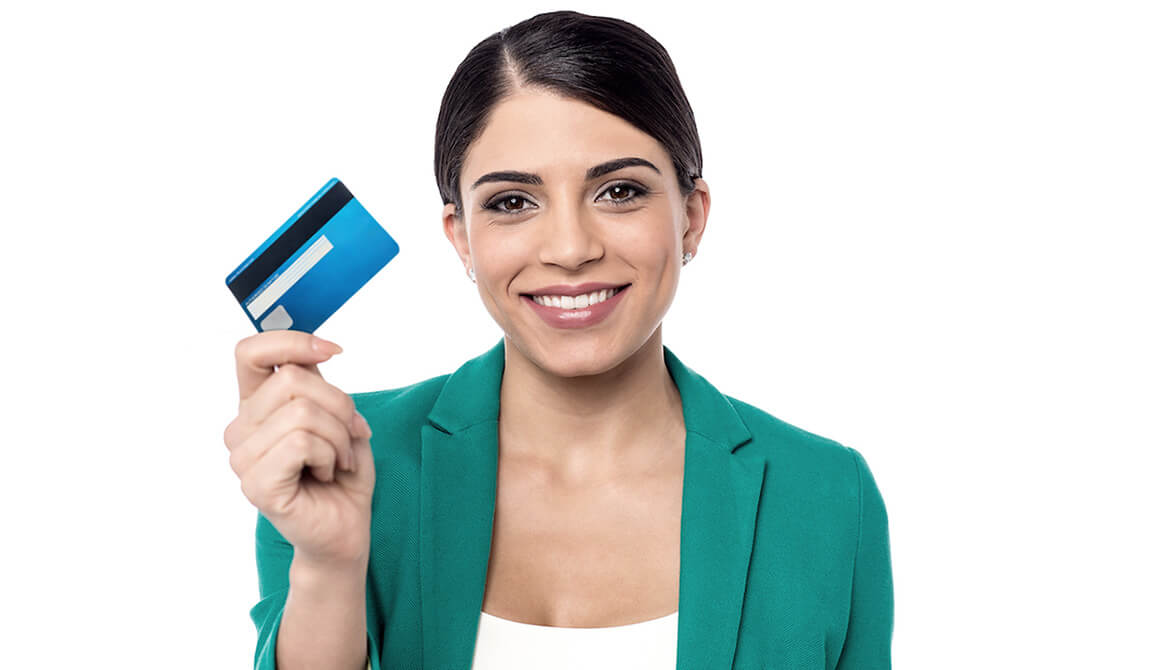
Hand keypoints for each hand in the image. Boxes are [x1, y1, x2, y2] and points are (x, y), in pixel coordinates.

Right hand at [224, 331, 375, 566]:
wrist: (344, 529)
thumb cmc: (341, 473)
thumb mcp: (337, 417)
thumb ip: (317, 384)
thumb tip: (315, 353)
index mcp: (256, 406)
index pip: (250, 352)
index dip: (292, 341)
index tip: (333, 351)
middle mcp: (241, 429)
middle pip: (292, 378)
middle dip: (339, 404)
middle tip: (349, 435)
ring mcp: (243, 458)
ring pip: (302, 411)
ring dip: (338, 436)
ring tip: (338, 460)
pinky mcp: (256, 484)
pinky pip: (302, 443)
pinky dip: (330, 455)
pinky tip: (326, 474)